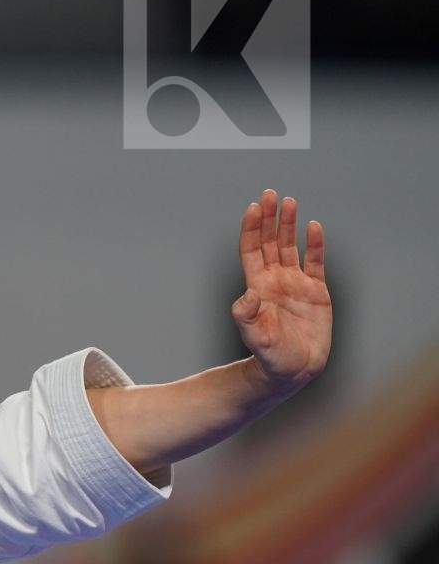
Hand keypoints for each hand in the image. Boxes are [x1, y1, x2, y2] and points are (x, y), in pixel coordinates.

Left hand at [232, 188, 330, 394]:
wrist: (294, 369)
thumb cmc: (270, 356)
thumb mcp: (255, 337)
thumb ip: (247, 316)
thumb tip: (247, 295)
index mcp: (258, 287)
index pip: (252, 251)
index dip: (252, 229)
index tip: (253, 208)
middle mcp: (275, 280)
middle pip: (270, 242)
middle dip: (269, 218)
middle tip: (270, 194)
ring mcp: (295, 284)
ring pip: (290, 247)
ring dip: (289, 225)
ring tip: (290, 202)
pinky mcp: (316, 291)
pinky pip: (315, 262)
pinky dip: (315, 244)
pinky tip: (314, 227)